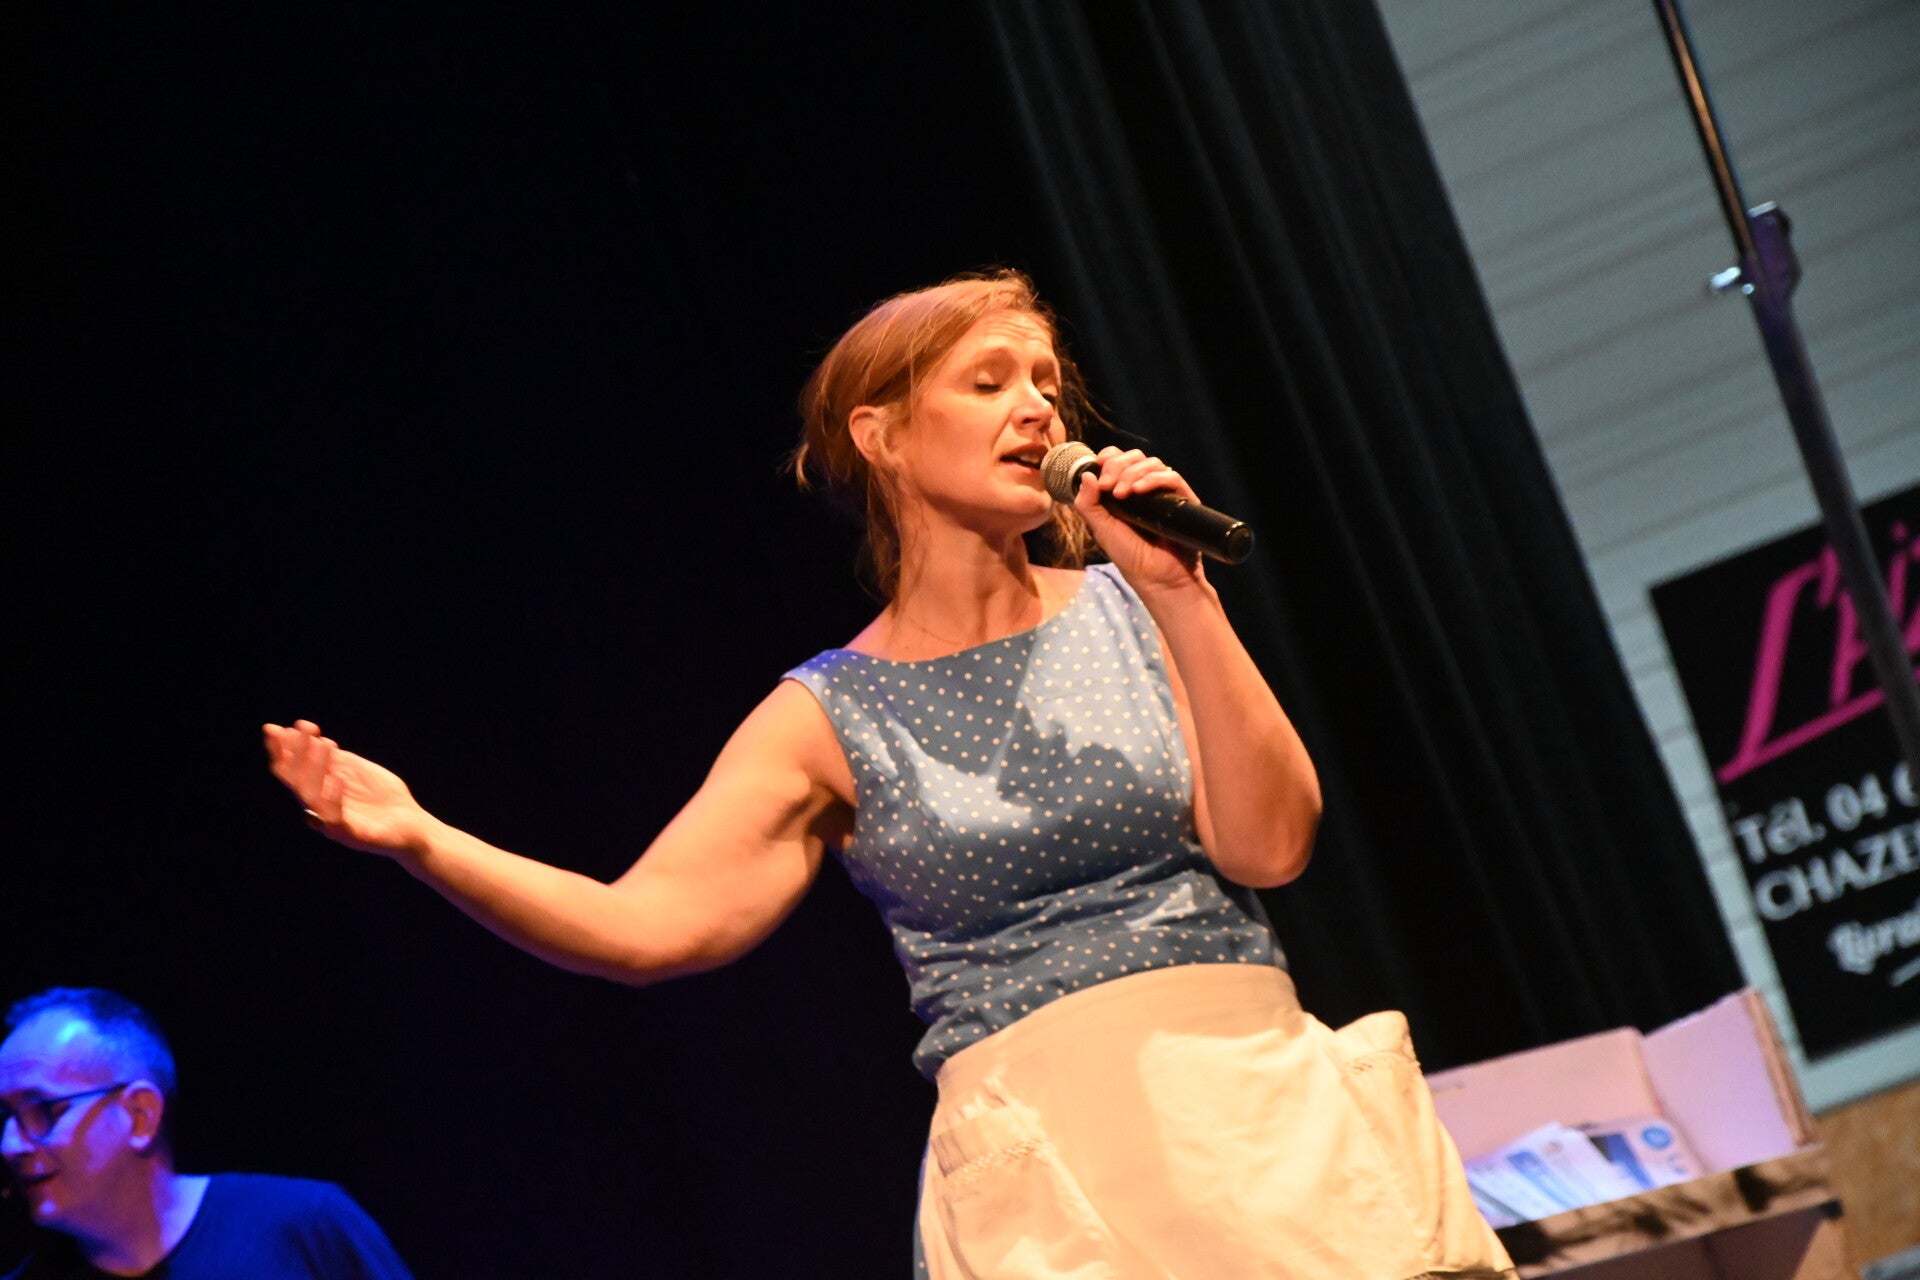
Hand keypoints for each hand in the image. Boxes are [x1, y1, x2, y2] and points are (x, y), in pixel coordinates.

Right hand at [262, 720, 433, 857]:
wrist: (414, 825)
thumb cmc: (384, 798)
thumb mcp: (357, 770)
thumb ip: (335, 757)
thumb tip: (311, 736)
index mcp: (318, 792)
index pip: (291, 771)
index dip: (282, 751)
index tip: (275, 728)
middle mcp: (319, 809)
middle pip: (296, 782)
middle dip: (295, 754)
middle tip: (300, 729)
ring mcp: (333, 824)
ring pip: (312, 798)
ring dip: (315, 769)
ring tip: (323, 744)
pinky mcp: (351, 836)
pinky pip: (335, 820)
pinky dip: (333, 799)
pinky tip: (336, 779)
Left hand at [1072, 447, 1208, 594]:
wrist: (1158, 579)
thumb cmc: (1130, 557)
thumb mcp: (1101, 529)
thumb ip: (1088, 504)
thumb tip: (1086, 475)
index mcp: (1124, 492)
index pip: (1119, 460)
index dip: (1109, 457)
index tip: (1098, 465)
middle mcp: (1145, 489)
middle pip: (1134, 457)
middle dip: (1117, 465)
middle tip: (1107, 485)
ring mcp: (1164, 493)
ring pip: (1152, 463)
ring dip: (1132, 473)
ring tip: (1121, 494)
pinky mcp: (1182, 500)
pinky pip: (1171, 477)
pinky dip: (1153, 479)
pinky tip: (1139, 491)